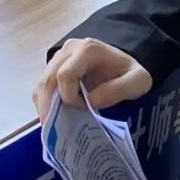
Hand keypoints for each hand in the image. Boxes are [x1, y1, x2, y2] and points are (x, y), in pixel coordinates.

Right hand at [33, 38, 152, 120]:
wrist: (124, 65)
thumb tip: (90, 101)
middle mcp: (69, 49)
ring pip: (41, 84)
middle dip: (51, 106)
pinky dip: (45, 104)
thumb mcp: (138, 81)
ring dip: (45, 107)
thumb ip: (119, 89)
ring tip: (54, 127)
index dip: (69, 97)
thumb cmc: (129, 73)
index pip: (65, 75)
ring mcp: (59, 57)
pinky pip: (42, 87)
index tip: (83, 110)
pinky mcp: (54, 68)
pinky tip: (55, 118)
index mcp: (87, 49)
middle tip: (59, 129)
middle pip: (48, 80)